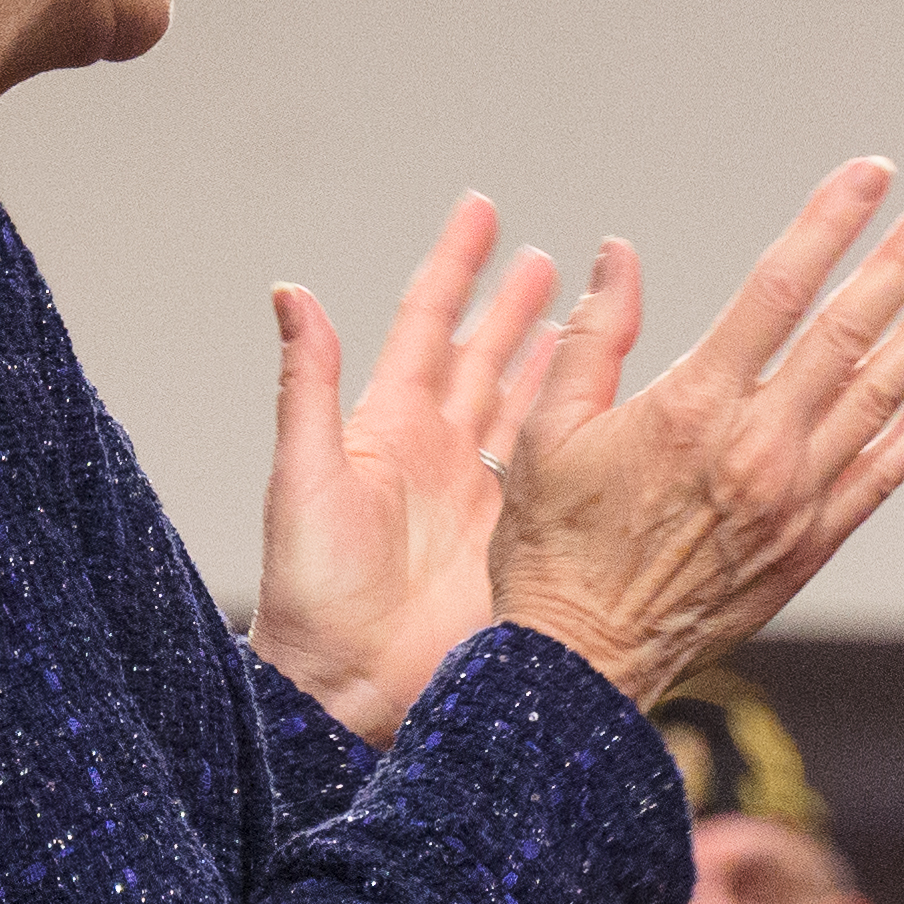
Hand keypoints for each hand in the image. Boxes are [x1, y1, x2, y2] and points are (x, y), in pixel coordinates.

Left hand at [253, 197, 555, 740]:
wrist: (350, 692)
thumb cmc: (310, 596)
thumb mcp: (305, 478)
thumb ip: (306, 385)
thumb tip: (289, 292)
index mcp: (387, 425)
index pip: (428, 322)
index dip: (456, 265)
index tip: (482, 210)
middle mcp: (439, 452)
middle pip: (488, 356)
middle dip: (517, 305)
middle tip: (552, 259)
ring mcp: (482, 495)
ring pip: (530, 407)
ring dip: (557, 359)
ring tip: (590, 315)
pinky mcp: (517, 538)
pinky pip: (560, 471)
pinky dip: (586, 432)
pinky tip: (614, 405)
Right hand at [487, 160, 903, 706]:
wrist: (582, 665)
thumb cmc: (552, 546)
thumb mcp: (548, 429)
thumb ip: (592, 336)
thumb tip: (619, 253)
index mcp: (694, 405)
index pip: (780, 289)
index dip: (831, 223)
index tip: (871, 176)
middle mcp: (759, 447)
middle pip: (851, 330)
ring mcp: (796, 499)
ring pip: (882, 395)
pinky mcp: (812, 545)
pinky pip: (884, 474)